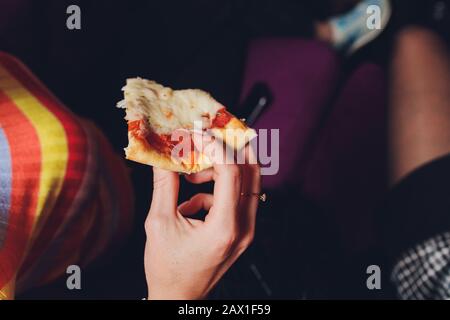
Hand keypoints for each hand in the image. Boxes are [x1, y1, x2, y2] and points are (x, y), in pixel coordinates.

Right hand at [144, 146, 259, 299]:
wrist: (178, 298)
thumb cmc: (167, 268)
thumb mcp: (159, 223)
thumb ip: (164, 185)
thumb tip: (163, 154)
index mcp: (224, 228)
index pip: (231, 173)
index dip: (214, 146)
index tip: (198, 131)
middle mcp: (244, 228)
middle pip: (252, 172)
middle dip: (233, 146)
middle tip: (215, 129)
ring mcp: (247, 231)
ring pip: (248, 183)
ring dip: (221, 169)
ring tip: (190, 173)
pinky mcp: (243, 232)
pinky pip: (237, 198)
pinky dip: (216, 190)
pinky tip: (191, 202)